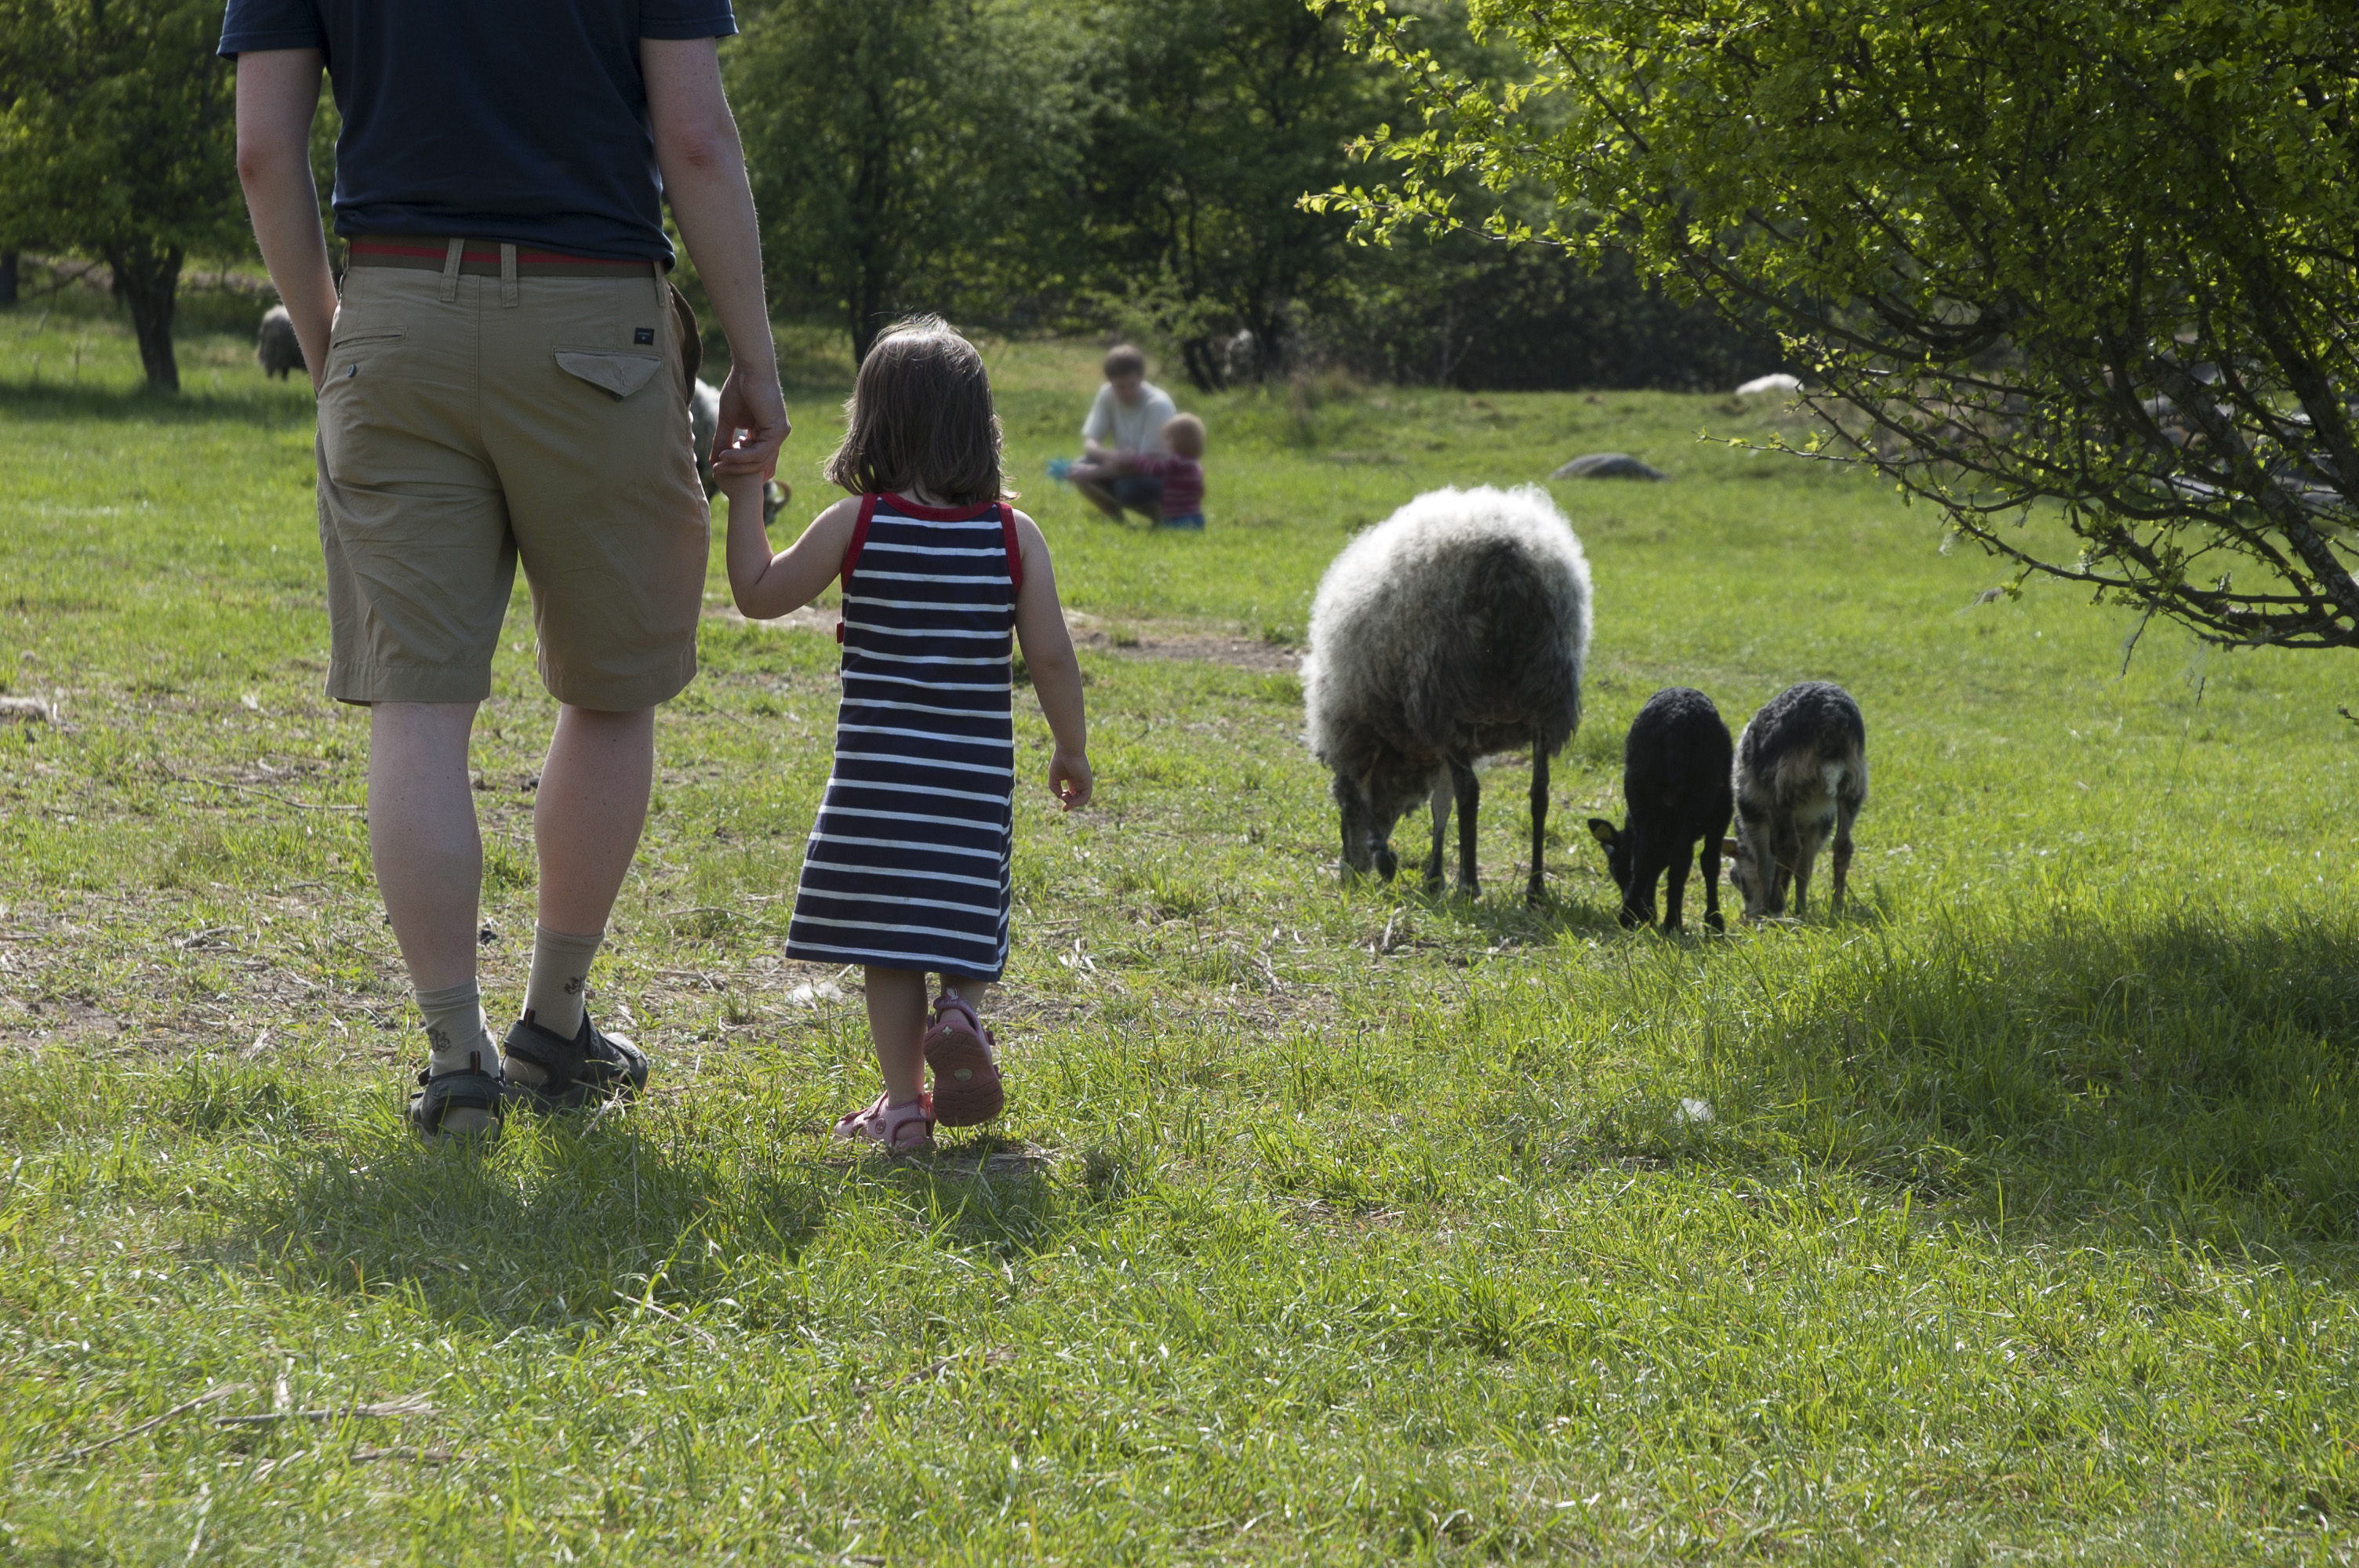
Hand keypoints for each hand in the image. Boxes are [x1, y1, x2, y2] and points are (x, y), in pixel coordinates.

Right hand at [711, 364, 788, 481]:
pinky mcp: (778, 430)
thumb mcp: (728, 421)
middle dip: (737, 470)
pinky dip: (741, 456)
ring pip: (759, 461)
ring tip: (719, 463)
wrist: (749, 370)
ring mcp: (780, 434)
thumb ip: (723, 440)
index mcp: (766, 433)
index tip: (722, 468)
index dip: (742, 469)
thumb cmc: (738, 389)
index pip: (758, 460)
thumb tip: (714, 461)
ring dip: (737, 465)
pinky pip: (759, 452)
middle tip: (717, 470)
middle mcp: (776, 435)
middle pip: (760, 464)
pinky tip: (725, 454)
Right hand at [1049, 750, 1091, 809]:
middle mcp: (1080, 782)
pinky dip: (1078, 801)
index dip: (1068, 802)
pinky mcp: (1087, 782)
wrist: (1067, 750)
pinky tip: (1069, 799)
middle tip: (1064, 809)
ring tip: (1065, 798)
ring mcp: (1084, 782)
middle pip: (1078, 798)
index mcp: (1073, 780)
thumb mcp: (1054, 777)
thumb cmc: (1060, 760)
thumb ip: (1055, 788)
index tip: (1063, 809)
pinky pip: (1086, 796)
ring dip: (1073, 803)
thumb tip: (1060, 797)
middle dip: (1071, 805)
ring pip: (1083, 799)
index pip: (1073, 794)